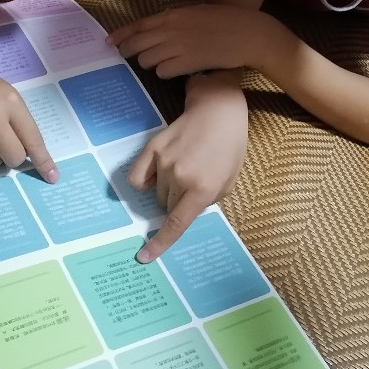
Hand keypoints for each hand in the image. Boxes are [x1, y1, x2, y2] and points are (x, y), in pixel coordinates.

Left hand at [108, 4, 265, 77]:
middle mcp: (171, 29)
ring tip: (160, 63)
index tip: (109, 42)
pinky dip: (164, 72)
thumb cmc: (226, 21)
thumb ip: (175, 20)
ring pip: (147, 60)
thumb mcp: (196, 13)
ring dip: (149, 64)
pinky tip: (173, 70)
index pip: (138, 25)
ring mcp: (178, 46)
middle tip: (125, 58)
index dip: (120, 35)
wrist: (247, 33)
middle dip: (128, 52)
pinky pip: (162, 71)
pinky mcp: (187, 62)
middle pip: (137, 44)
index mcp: (173, 15)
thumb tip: (159, 29)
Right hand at [132, 76, 247, 261]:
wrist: (218, 111)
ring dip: (167, 188)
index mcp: (202, 188)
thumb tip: (183, 210)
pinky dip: (146, 180)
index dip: (161, 242)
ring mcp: (164, 162)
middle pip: (167, 206)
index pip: (177, 223)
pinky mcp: (153, 148)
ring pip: (156, 192)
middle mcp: (181, 177)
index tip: (145, 256)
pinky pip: (139, 177)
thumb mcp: (228, 181)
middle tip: (192, 182)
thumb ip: (206, 201)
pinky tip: (158, 170)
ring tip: (185, 167)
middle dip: (177, 202)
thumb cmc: (229, 147)